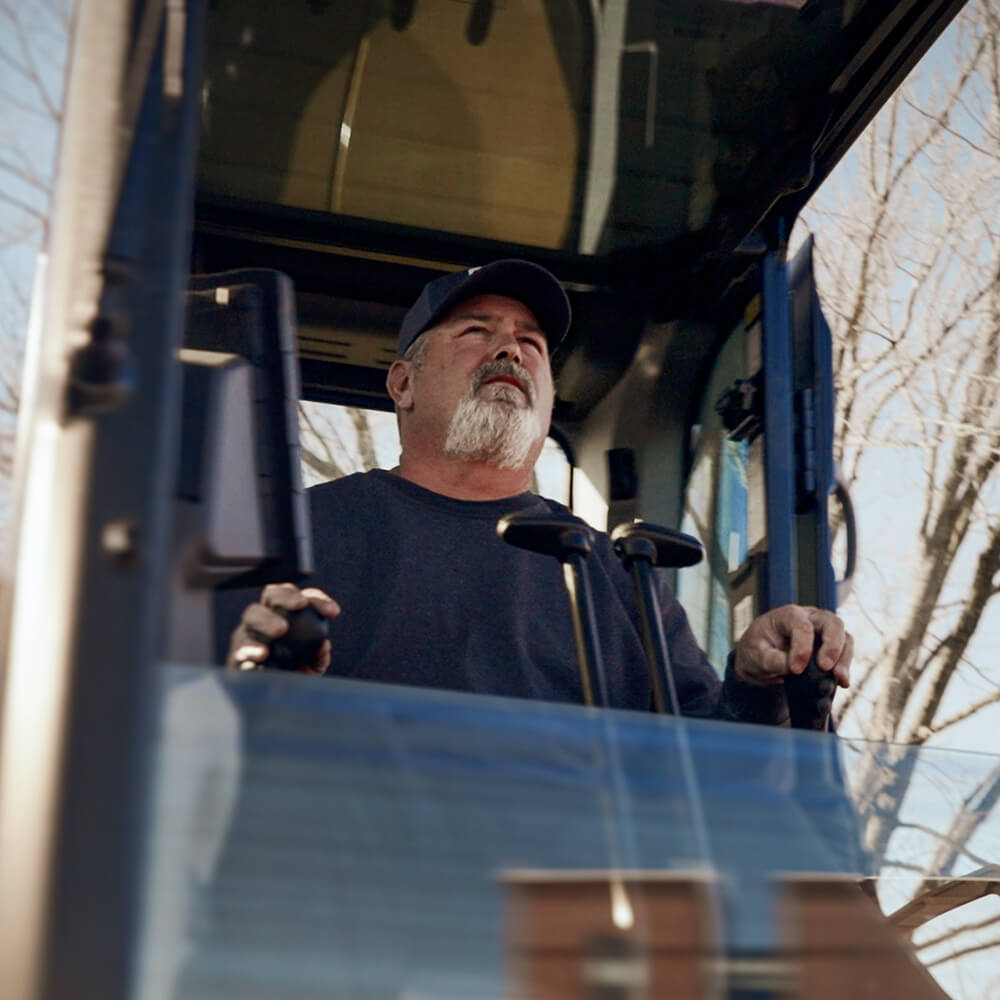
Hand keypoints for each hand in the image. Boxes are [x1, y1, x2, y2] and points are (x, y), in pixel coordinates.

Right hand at [226, 583, 339, 674]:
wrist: (272, 703)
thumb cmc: (295, 676)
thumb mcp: (313, 667)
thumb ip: (319, 656)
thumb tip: (323, 645)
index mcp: (288, 616)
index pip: (301, 598)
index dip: (317, 600)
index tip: (333, 612)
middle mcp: (266, 619)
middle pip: (272, 594)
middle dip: (286, 595)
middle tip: (301, 605)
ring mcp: (249, 634)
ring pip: (252, 615)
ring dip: (267, 619)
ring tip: (282, 629)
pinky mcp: (237, 655)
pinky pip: (241, 647)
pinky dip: (251, 648)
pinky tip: (263, 654)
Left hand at [733, 604, 851, 688]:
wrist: (760, 658)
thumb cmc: (757, 651)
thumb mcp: (754, 655)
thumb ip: (772, 660)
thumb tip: (795, 668)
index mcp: (788, 615)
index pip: (802, 626)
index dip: (802, 648)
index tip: (796, 669)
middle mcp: (810, 617)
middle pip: (832, 623)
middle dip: (832, 646)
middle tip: (825, 668)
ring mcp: (823, 630)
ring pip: (844, 637)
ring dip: (844, 658)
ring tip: (840, 679)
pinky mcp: (831, 645)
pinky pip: (845, 652)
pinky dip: (845, 666)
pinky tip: (842, 682)